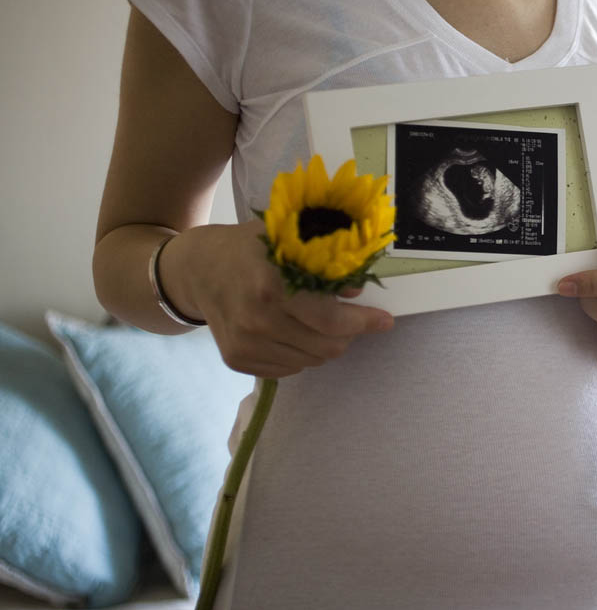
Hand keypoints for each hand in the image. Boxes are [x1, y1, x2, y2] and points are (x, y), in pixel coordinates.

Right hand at [163, 219, 394, 378]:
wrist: (199, 268)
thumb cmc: (252, 249)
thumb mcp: (290, 240)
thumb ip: (327, 262)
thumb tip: (358, 292)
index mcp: (272, 287)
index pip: (331, 320)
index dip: (364, 322)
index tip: (385, 320)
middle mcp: (257, 321)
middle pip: (326, 347)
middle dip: (348, 334)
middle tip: (351, 319)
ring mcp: (245, 344)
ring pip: (311, 361)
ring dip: (325, 343)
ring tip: (318, 320)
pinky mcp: (237, 360)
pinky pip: (289, 369)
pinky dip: (302, 353)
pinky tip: (294, 330)